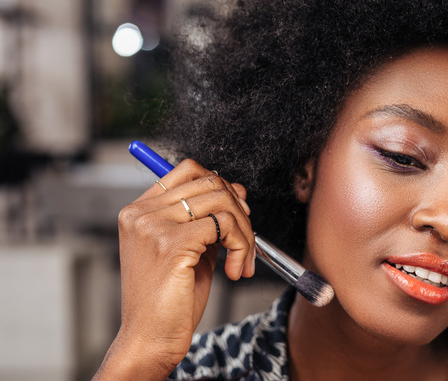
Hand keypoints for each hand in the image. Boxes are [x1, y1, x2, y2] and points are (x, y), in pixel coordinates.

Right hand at [94, 159, 254, 379]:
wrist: (150, 339)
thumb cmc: (169, 300)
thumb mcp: (191, 249)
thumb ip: (208, 219)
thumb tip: (238, 191)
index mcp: (140, 211)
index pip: (188, 170)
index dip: (221, 185)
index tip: (236, 213)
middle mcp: (142, 213)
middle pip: (210, 181)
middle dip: (239, 209)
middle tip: (246, 240)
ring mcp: (154, 226)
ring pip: (222, 201)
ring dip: (245, 232)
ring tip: (242, 260)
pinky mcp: (172, 243)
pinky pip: (225, 225)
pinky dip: (241, 246)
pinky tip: (234, 270)